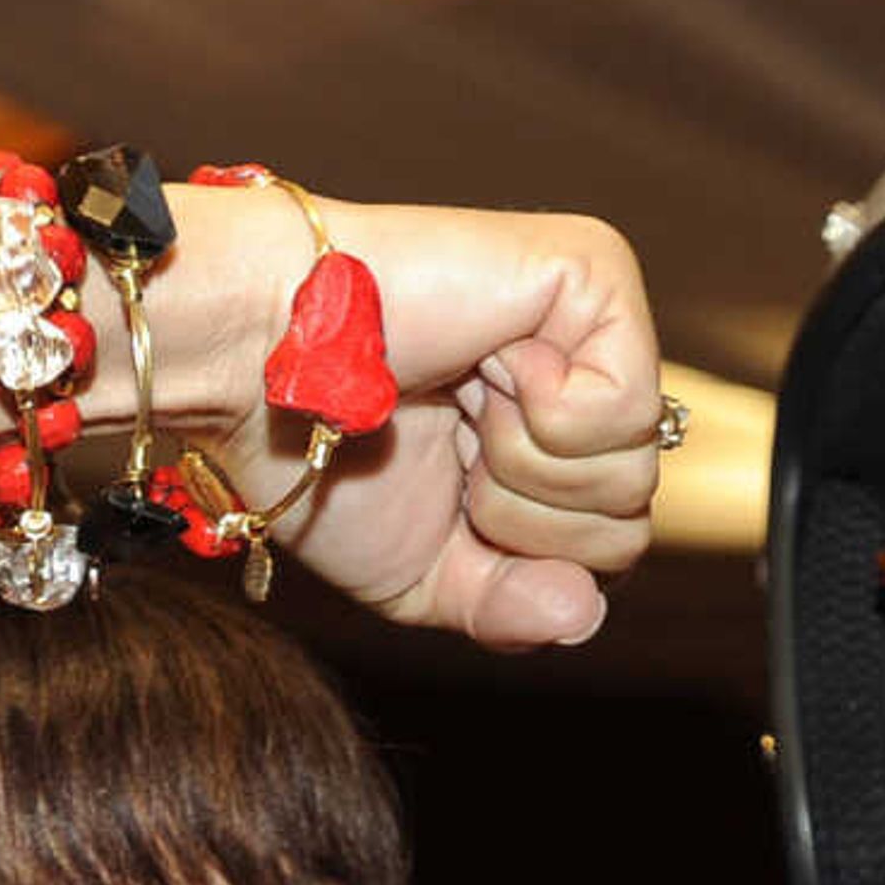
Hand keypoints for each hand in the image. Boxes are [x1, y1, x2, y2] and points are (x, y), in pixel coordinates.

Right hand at [217, 198, 662, 650]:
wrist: (253, 367)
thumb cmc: (317, 458)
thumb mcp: (424, 577)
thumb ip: (511, 610)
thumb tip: (586, 613)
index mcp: (554, 443)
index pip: (609, 554)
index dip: (522, 558)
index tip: (448, 494)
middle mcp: (586, 378)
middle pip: (627, 524)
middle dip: (521, 520)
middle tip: (451, 444)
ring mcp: (596, 322)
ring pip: (632, 475)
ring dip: (520, 467)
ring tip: (460, 400)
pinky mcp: (595, 270)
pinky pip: (628, 408)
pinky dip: (542, 414)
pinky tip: (487, 361)